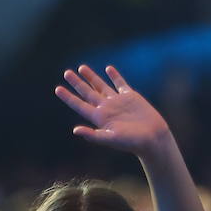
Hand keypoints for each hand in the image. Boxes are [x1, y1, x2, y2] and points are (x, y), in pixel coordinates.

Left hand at [55, 64, 171, 157]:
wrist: (153, 138)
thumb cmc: (132, 142)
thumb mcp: (111, 139)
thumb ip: (93, 135)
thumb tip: (75, 130)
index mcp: (99, 118)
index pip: (80, 105)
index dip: (68, 97)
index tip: (58, 88)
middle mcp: (106, 108)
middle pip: (87, 93)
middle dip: (77, 83)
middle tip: (66, 73)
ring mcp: (118, 102)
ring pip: (101, 86)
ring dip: (91, 77)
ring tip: (81, 68)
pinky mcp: (130, 97)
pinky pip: (120, 84)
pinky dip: (114, 76)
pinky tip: (108, 69)